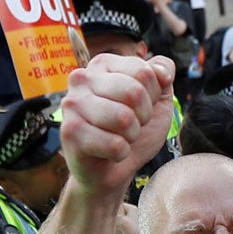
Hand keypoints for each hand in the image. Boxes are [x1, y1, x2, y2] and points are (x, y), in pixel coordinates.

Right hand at [59, 51, 177, 197]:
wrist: (113, 169)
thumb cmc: (132, 129)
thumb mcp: (158, 98)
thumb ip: (163, 72)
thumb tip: (163, 72)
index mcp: (103, 64)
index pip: (145, 72)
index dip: (153, 97)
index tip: (140, 107)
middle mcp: (82, 78)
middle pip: (134, 92)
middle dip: (143, 116)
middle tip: (131, 125)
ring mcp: (72, 104)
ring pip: (124, 118)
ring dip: (132, 135)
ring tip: (120, 137)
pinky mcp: (69, 132)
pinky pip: (114, 144)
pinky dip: (121, 153)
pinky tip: (109, 152)